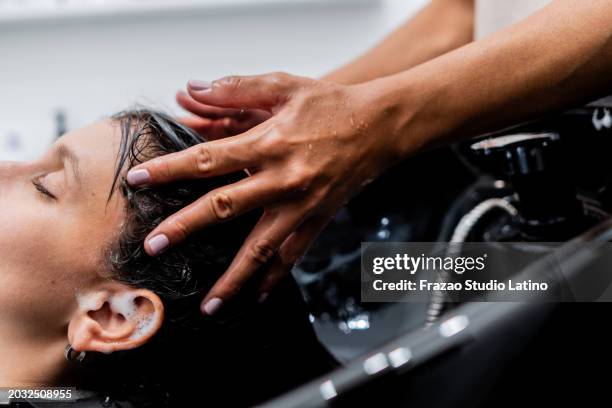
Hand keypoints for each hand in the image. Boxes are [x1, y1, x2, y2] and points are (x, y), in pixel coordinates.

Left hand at [127, 72, 406, 314]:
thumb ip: (236, 90)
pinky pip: (293, 256)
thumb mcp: (284, 85)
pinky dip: (275, 277)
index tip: (138, 180)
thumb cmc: (333, 104)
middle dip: (184, 228)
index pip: (207, 160)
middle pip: (224, 208)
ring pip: (260, 249)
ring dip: (233, 278)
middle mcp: (283, 180)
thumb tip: (192, 91)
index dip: (169, 170)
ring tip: (210, 304)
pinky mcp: (318, 220)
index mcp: (270, 143)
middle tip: (154, 246)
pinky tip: (259, 295)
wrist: (380, 127)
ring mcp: (301, 206)